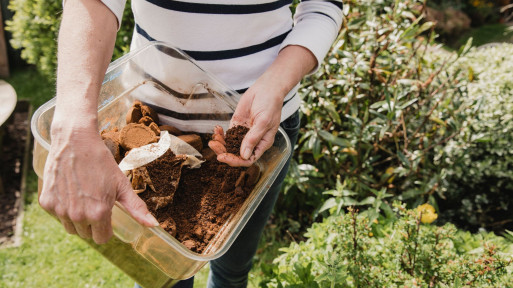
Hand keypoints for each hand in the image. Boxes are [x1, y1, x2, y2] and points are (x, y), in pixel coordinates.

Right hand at [39, 126, 157, 243]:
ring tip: (83, 197)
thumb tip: (154, 225)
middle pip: (87, 234)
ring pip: (71, 228)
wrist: (75, 141)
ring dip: (77, 219)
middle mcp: (78, 216)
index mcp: (98, 213)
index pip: (102, 239)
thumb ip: (136, 208)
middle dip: (93, 223)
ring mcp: (60, 210)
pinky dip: (63, 208)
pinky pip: (57, 216)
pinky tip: (70, 192)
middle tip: (95, 201)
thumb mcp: (122, 185)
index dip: (107, 228)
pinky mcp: (46, 203)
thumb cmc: (101, 162)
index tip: (107, 215)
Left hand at [208, 46, 316, 166]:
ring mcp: (244, 133)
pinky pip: (227, 134)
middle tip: (213, 145)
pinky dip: (220, 134)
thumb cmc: (270, 104)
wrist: (266, 88)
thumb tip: (244, 155)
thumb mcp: (263, 122)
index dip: (236, 160)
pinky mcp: (237, 125)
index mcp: (262, 144)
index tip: (224, 157)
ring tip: (213, 138)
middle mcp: (252, 141)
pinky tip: (216, 129)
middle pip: (236, 154)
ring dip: (220, 144)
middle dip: (224, 152)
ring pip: (230, 145)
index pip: (248, 159)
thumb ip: (253, 138)